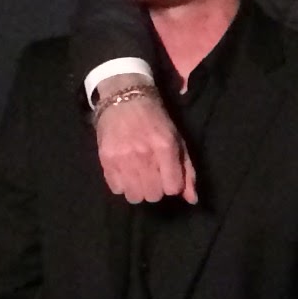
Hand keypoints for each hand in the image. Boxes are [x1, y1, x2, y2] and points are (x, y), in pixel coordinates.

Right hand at [94, 85, 197, 204]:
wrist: (124, 98)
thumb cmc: (155, 119)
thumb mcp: (177, 139)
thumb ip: (187, 170)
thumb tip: (192, 200)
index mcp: (165, 147)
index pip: (172, 188)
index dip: (172, 185)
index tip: (168, 176)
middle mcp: (143, 154)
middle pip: (153, 195)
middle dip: (156, 189)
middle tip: (152, 175)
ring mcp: (122, 158)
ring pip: (134, 196)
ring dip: (138, 190)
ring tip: (138, 176)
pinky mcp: (105, 159)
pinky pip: (116, 189)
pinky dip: (122, 185)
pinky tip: (125, 172)